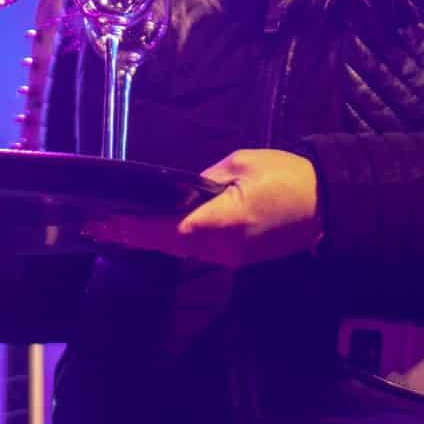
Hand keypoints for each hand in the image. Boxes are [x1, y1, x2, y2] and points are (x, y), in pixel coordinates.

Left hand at [88, 149, 322, 268]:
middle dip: (131, 236)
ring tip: (113, 231)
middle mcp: (225, 247)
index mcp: (226, 220)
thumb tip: (179, 192)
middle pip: (169, 244)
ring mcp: (231, 257)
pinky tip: (151, 234)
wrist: (328, 202)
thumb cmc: (287, 175)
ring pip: (180, 251)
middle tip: (96, 228)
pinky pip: (196, 252)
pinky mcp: (238, 259)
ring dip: (147, 241)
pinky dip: (169, 243)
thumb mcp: (241, 164)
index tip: (106, 223)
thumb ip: (204, 180)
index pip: (170, 227)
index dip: (136, 227)